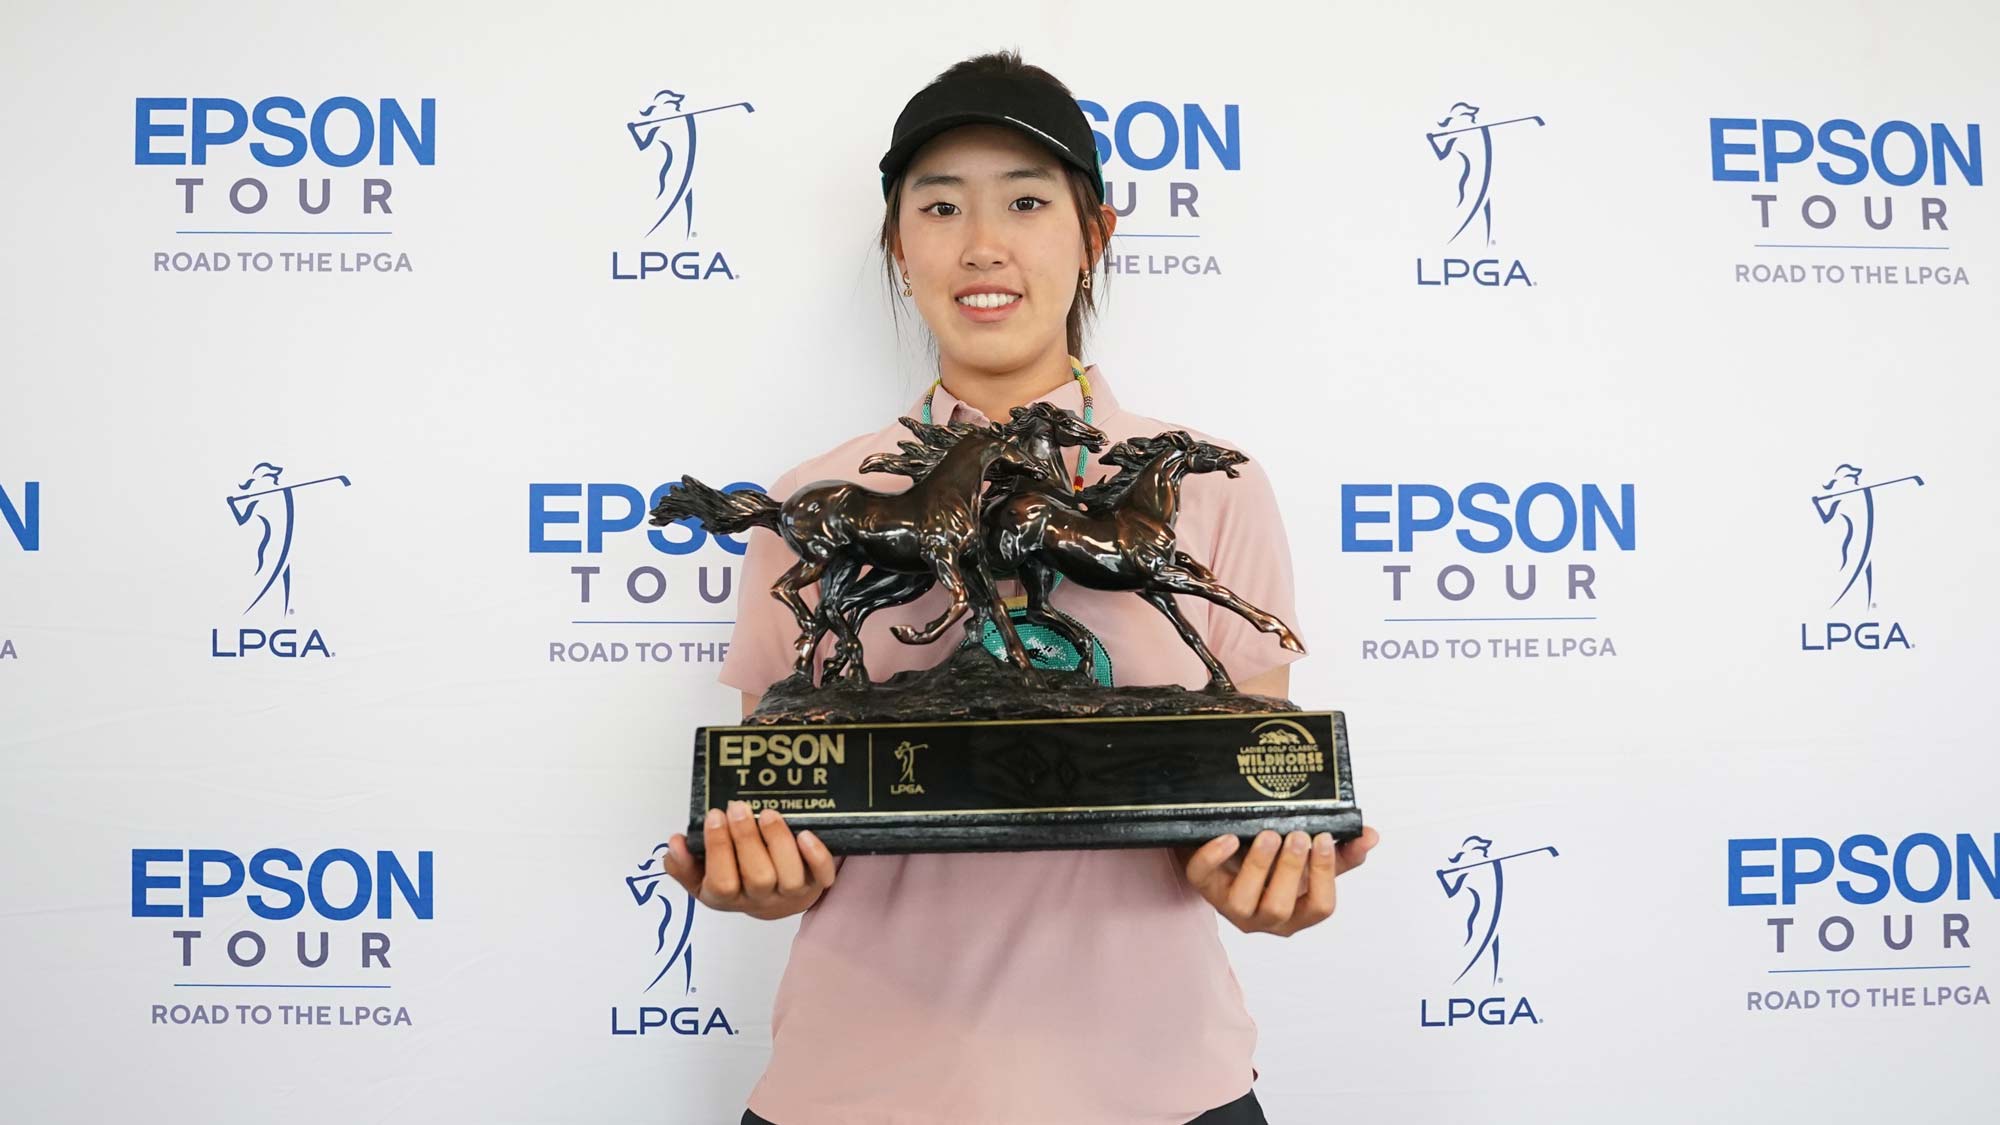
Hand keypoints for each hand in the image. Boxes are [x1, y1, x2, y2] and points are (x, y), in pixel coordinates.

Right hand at [662, 800, 838, 919]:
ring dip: (778, 842)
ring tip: (767, 814)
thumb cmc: (735, 878)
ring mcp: (790, 894)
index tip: (714, 815)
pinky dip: (816, 856)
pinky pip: (822, 877)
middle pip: (757, 878)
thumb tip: (674, 843)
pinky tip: (805, 834)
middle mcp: (760, 899)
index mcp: (727, 898)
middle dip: (746, 840)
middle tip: (737, 807)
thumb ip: (684, 863)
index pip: (722, 883)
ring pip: (789, 877)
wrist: (775, 896)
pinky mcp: (816, 885)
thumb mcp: (701, 876)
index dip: (718, 849)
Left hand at [1176, 826, 1379, 936]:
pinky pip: (1202, 877)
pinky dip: (1214, 857)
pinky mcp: (1202, 886)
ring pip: (1243, 902)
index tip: (1324, 839)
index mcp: (1296, 913)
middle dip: (1291, 870)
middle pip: (1280, 908)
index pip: (1319, 908)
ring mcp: (1230, 906)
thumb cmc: (1274, 863)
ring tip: (1269, 834)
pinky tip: (1228, 838)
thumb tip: (1370, 836)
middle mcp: (1264, 918)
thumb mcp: (1309, 859)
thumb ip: (1341, 852)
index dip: (1324, 876)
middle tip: (1297, 835)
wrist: (1227, 851)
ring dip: (1259, 866)